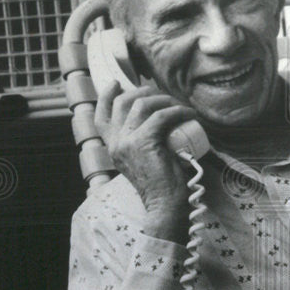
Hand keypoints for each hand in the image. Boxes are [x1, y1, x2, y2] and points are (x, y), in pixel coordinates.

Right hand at [95, 81, 200, 242]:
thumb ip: (140, 146)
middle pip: (123, 102)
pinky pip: (161, 116)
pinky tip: (189, 114)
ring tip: (181, 107)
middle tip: (165, 97)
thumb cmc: (162, 185)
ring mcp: (126, 142)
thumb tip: (156, 122)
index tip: (117, 84)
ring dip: (164, 100)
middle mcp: (115, 143)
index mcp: (112, 147)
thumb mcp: (144, 160)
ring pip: (142, 104)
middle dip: (145, 92)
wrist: (165, 205)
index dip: (106, 96)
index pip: (100, 116)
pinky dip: (178, 111)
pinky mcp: (144, 142)